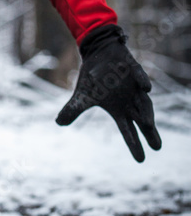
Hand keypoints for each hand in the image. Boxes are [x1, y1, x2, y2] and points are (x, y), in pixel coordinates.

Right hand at [56, 25, 161, 161]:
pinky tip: (146, 88)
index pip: (128, 130)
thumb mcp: (81, 96)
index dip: (134, 144)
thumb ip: (73, 110)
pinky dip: (143, 81)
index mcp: (118, 109)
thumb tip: (58, 123)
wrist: (98, 55)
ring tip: (148, 123)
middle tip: (157, 148)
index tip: (141, 160)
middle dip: (150, 132)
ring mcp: (134, 86)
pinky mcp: (133, 70)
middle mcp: (130, 101)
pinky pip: (140, 76)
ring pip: (143, 101)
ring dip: (146, 111)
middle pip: (142, 120)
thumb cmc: (93, 79)